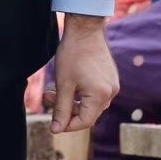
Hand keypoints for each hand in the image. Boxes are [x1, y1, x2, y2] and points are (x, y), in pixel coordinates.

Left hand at [51, 15, 117, 133]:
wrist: (85, 29)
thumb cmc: (73, 54)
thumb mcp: (63, 84)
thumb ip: (61, 109)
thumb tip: (56, 130)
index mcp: (100, 96)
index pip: (84, 122)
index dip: (67, 125)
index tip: (52, 123)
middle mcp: (111, 92)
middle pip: (87, 113)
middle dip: (66, 109)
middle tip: (48, 96)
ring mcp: (112, 84)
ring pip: (90, 103)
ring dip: (71, 100)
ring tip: (53, 89)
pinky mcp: (109, 78)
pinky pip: (94, 94)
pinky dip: (80, 93)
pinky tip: (68, 83)